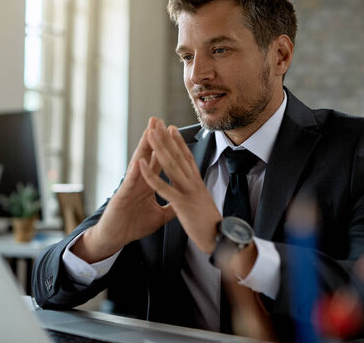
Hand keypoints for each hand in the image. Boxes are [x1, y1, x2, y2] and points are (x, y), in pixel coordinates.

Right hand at [72, 118, 175, 262]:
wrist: (115, 239)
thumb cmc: (133, 226)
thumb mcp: (158, 216)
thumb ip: (170, 207)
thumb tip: (184, 202)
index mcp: (148, 184)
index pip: (158, 161)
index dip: (166, 147)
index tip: (173, 131)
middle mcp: (139, 181)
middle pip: (148, 156)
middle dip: (154, 138)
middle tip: (158, 119)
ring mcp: (130, 187)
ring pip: (138, 163)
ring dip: (143, 147)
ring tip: (148, 130)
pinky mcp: (121, 197)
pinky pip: (129, 183)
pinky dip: (134, 172)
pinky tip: (139, 161)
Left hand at [139, 117, 220, 253]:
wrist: (222, 240)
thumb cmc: (212, 226)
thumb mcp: (203, 205)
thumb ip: (197, 194)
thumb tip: (196, 189)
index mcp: (197, 184)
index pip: (187, 158)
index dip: (179, 143)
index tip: (171, 129)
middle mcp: (194, 183)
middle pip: (179, 156)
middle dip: (167, 138)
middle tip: (157, 122)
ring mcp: (189, 192)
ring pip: (171, 165)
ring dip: (159, 148)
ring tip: (150, 133)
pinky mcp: (182, 204)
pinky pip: (164, 188)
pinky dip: (151, 175)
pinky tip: (141, 165)